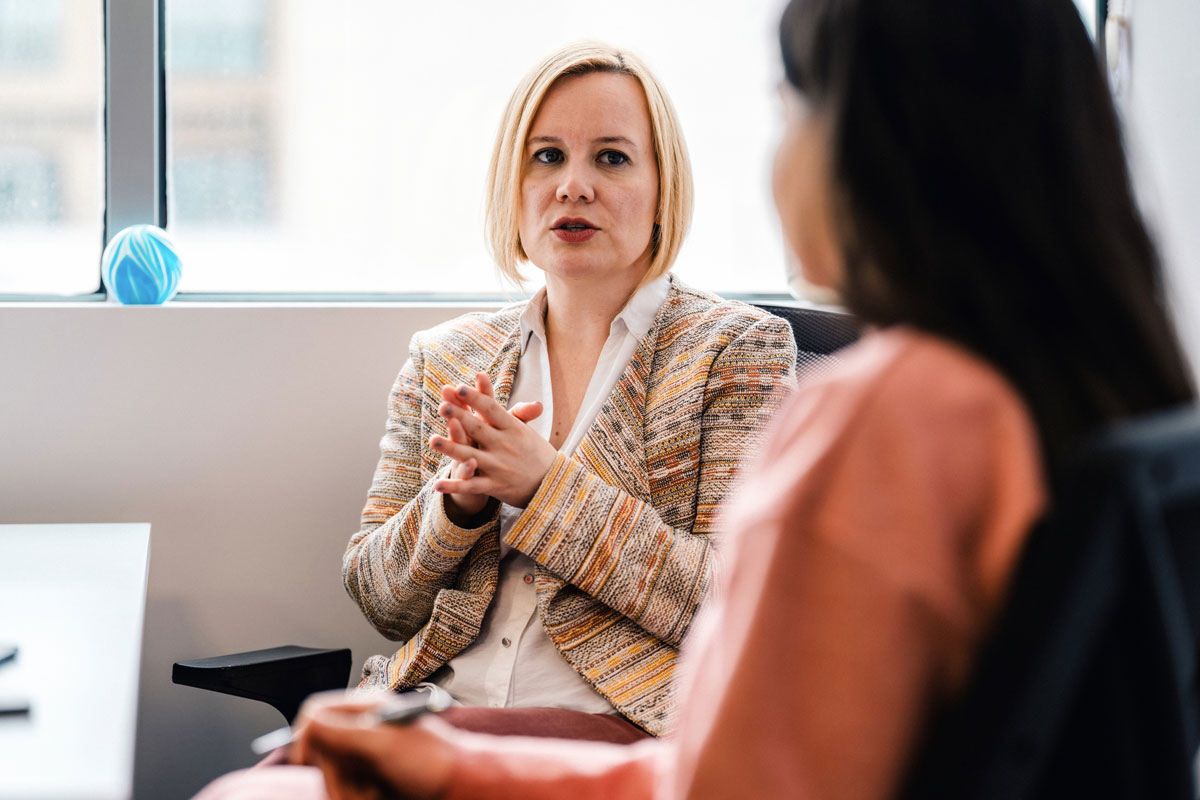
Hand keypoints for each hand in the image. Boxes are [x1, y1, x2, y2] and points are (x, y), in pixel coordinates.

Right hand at [291, 703, 456, 799]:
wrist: (458, 784)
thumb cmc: (432, 761)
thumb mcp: (384, 744)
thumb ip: (344, 732)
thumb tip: (310, 722)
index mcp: (366, 708)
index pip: (315, 711)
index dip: (306, 735)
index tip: (309, 760)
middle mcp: (361, 728)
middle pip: (318, 749)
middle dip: (337, 775)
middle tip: (366, 784)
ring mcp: (363, 753)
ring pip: (329, 774)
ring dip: (347, 790)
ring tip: (377, 792)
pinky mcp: (366, 775)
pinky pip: (342, 787)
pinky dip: (354, 796)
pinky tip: (377, 795)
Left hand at [430, 376, 556, 507]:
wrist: (551, 484)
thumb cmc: (535, 452)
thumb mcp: (527, 431)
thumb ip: (521, 414)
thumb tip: (532, 400)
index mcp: (512, 428)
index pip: (491, 409)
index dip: (476, 398)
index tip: (460, 387)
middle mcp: (504, 445)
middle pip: (478, 429)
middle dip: (459, 417)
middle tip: (442, 405)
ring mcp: (498, 466)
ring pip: (470, 456)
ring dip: (451, 448)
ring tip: (432, 440)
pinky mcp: (494, 485)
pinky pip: (471, 486)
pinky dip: (455, 486)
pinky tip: (437, 485)